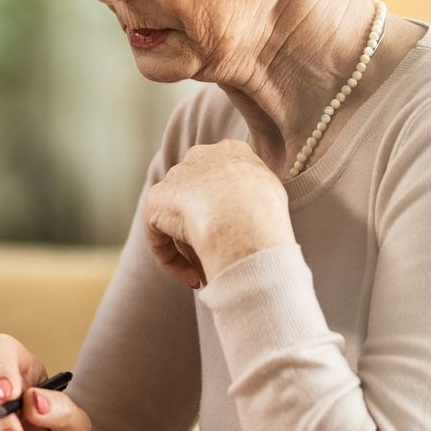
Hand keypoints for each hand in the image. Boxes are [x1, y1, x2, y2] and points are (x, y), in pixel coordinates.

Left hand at [144, 139, 294, 287]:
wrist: (242, 220)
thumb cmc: (267, 213)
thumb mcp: (274, 194)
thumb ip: (256, 192)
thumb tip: (244, 210)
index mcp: (232, 152)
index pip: (223, 176)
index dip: (227, 210)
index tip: (237, 235)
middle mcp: (200, 157)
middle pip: (199, 196)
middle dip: (206, 227)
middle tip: (221, 255)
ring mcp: (176, 176)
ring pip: (179, 217)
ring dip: (191, 248)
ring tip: (209, 273)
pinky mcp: (156, 200)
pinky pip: (160, 236)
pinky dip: (174, 261)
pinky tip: (195, 279)